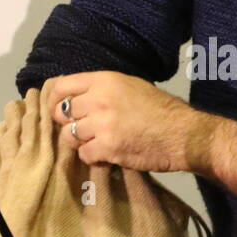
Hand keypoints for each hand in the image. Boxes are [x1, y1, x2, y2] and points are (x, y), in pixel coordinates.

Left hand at [48, 70, 197, 171]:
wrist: (183, 134)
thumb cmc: (162, 109)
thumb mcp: (132, 86)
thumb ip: (104, 89)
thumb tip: (79, 97)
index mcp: (105, 80)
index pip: (61, 86)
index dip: (54, 100)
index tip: (56, 110)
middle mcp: (99, 99)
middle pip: (62, 113)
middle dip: (68, 123)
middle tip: (80, 129)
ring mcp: (102, 124)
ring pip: (69, 135)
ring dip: (79, 141)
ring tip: (94, 142)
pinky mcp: (107, 148)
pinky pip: (84, 154)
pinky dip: (92, 156)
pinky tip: (105, 154)